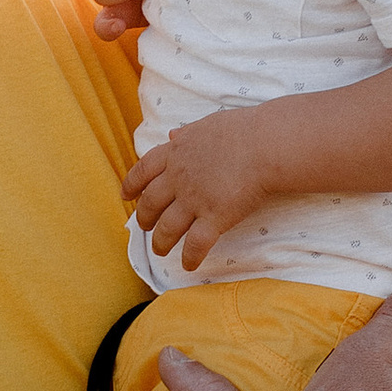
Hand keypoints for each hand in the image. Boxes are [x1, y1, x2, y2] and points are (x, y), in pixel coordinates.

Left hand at [121, 103, 282, 267]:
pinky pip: (195, 244)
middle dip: (144, 218)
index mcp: (175, 153)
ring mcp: (194, 200)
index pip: (143, 171)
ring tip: (159, 250)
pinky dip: (189, 257)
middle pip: (150, 203)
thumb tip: (172, 136)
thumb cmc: (243, 131)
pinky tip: (189, 265)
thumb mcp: (206, 125)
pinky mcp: (214, 218)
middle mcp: (178, 178)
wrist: (265, 145)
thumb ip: (187, 134)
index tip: (126, 196)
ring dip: (160, 242)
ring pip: (167, 228)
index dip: (131, 185)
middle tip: (145, 227)